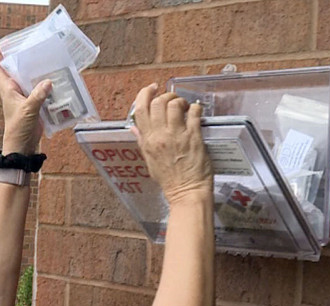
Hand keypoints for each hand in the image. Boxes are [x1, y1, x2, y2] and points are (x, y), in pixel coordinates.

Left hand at [0, 48, 51, 154]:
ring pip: (30, 81)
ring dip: (39, 74)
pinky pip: (41, 92)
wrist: (22, 148)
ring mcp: (25, 98)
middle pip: (16, 71)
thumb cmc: (19, 129)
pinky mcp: (35, 105)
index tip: (4, 46)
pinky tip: (58, 83)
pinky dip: (48, 87)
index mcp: (7, 89)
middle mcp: (15, 91)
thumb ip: (38, 95)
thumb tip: (49, 81)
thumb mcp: (28, 110)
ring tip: (51, 63)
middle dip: (24, 60)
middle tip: (36, 50)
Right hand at [131, 83, 212, 204]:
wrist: (186, 192)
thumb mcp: (149, 160)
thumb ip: (142, 142)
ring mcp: (177, 135)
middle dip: (165, 95)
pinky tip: (196, 112)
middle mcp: (160, 135)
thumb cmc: (169, 180)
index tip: (152, 89)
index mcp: (147, 141)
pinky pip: (194, 113)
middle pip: (157, 102)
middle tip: (172, 100)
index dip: (145, 94)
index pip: (139, 109)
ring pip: (174, 104)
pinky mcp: (194, 136)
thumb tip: (133, 128)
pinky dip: (195, 108)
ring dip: (180, 100)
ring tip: (185, 107)